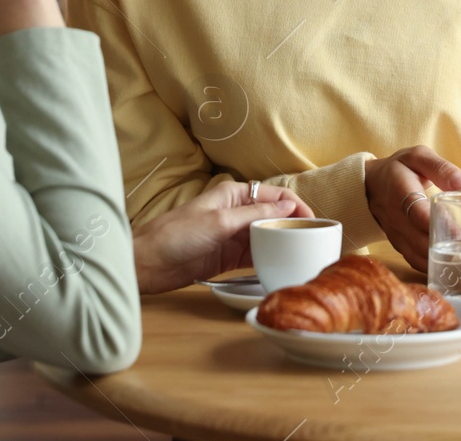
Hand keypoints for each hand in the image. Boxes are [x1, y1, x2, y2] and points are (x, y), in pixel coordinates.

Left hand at [133, 180, 311, 294]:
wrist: (146, 263)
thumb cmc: (176, 235)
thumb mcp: (219, 222)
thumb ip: (255, 214)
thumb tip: (288, 204)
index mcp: (233, 195)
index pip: (274, 194)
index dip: (296, 205)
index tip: (314, 220)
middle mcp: (235, 213)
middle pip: (273, 215)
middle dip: (293, 225)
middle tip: (314, 240)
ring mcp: (232, 236)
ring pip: (266, 236)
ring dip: (283, 243)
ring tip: (304, 254)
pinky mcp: (227, 257)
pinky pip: (255, 255)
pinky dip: (269, 259)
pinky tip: (283, 265)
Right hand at [365, 146, 460, 272]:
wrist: (369, 185)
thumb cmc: (399, 169)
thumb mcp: (418, 157)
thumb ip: (441, 168)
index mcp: (401, 191)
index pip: (416, 212)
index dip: (436, 224)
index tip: (458, 235)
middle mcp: (395, 217)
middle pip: (418, 240)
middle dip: (442, 250)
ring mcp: (395, 234)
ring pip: (415, 255)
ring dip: (438, 263)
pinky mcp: (397, 244)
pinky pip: (413, 261)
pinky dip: (429, 268)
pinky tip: (449, 272)